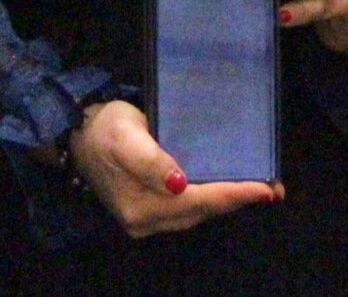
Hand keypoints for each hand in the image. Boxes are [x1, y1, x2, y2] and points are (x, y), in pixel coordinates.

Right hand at [64, 99, 279, 236]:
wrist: (75, 134)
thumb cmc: (104, 128)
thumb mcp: (127, 135)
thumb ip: (152, 161)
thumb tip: (180, 183)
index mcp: (142, 205)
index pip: (199, 201)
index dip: (234, 195)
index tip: (266, 189)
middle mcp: (146, 220)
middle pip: (201, 211)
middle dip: (237, 200)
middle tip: (273, 188)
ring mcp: (145, 219)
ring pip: (196, 212)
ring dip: (226, 201)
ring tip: (258, 188)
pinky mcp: (146, 211)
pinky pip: (187, 209)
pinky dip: (209, 199)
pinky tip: (225, 188)